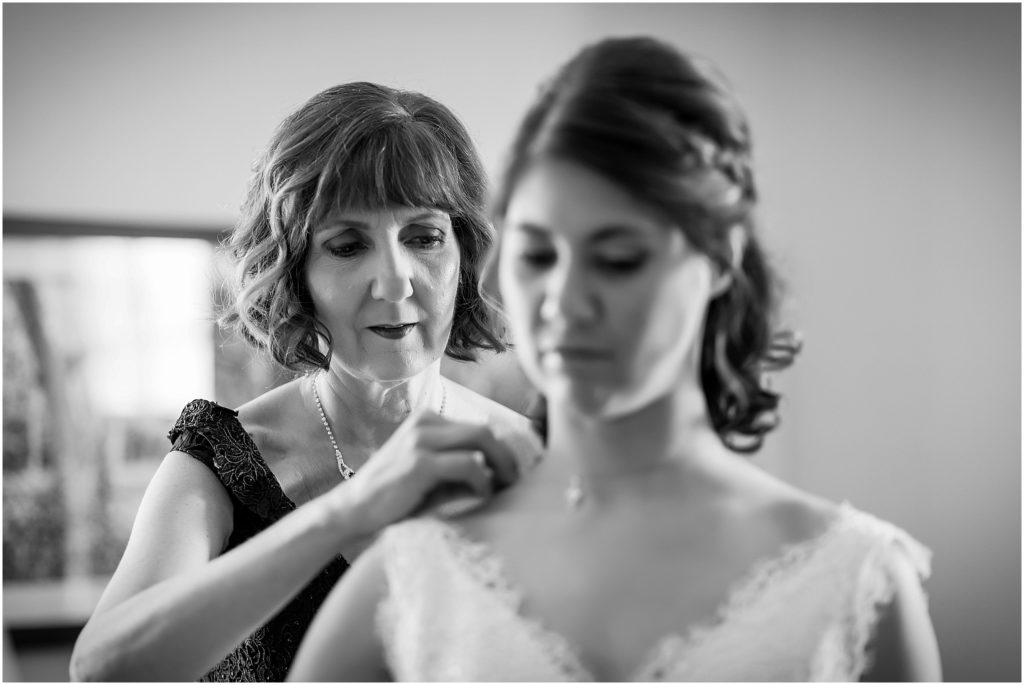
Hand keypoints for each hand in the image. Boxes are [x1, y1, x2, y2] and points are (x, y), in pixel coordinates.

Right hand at [331, 410, 520, 537]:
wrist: (352, 512)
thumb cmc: (396, 499)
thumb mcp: (433, 476)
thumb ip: (463, 468)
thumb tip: (504, 472)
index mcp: (427, 421)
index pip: (478, 427)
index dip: (501, 449)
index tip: (512, 473)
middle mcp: (425, 423)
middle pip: (485, 430)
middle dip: (507, 455)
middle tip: (515, 481)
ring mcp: (421, 440)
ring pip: (482, 440)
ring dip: (500, 465)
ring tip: (503, 488)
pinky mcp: (420, 462)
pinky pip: (469, 465)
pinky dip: (483, 480)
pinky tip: (482, 495)